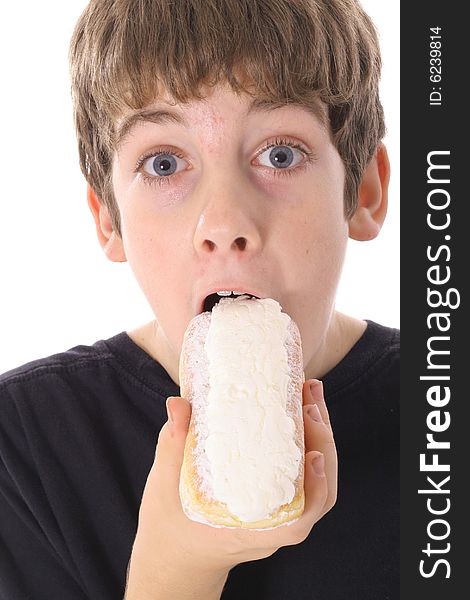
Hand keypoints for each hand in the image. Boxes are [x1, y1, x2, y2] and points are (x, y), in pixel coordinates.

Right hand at [125, 379, 336, 597]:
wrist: (177, 549)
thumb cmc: (171, 521)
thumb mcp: (166, 483)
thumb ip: (173, 443)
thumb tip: (178, 404)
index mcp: (249, 531)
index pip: (296, 521)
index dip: (314, 490)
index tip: (314, 455)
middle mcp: (273, 526)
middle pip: (317, 494)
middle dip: (322, 443)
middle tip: (310, 402)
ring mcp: (280, 514)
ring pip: (318, 483)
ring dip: (321, 437)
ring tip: (312, 394)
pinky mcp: (280, 499)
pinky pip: (307, 475)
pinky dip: (311, 442)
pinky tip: (302, 409)